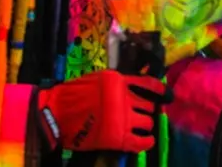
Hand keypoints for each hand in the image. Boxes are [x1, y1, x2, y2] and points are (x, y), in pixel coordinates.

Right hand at [37, 70, 168, 152]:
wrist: (56, 114)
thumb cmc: (72, 96)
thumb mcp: (97, 81)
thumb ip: (116, 84)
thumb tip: (132, 90)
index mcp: (119, 81)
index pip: (148, 84)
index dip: (159, 90)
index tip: (165, 94)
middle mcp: (124, 98)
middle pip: (149, 105)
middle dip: (148, 110)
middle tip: (144, 113)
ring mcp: (122, 118)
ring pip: (147, 122)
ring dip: (146, 124)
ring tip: (140, 126)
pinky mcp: (118, 137)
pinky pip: (142, 141)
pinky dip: (147, 142)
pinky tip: (147, 141)